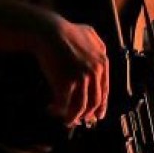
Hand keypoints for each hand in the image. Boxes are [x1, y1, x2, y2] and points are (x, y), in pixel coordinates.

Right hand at [32, 12, 108, 126]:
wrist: (49, 32)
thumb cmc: (65, 31)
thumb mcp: (89, 34)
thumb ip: (98, 44)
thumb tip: (103, 52)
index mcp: (102, 63)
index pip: (104, 91)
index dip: (100, 106)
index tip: (97, 115)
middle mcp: (95, 72)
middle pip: (94, 102)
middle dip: (87, 115)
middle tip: (79, 121)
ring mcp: (81, 78)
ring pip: (81, 106)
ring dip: (73, 117)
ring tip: (66, 121)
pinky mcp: (66, 83)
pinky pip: (65, 104)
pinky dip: (59, 110)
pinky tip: (52, 109)